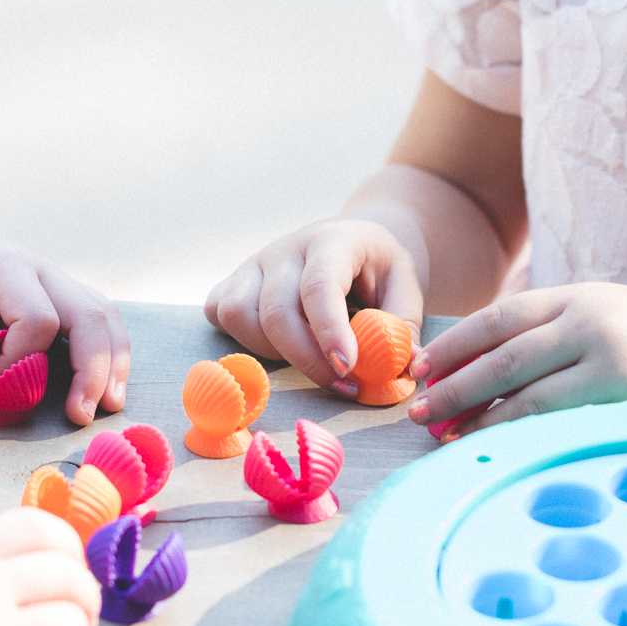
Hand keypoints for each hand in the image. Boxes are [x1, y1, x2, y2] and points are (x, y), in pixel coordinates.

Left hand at [0, 207, 129, 423]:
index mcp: (6, 265)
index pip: (38, 318)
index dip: (18, 362)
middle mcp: (40, 270)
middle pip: (90, 315)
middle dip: (92, 368)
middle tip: (80, 416)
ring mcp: (51, 283)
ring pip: (102, 316)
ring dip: (111, 362)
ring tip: (109, 406)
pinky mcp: (52, 297)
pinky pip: (92, 322)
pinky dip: (104, 354)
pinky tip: (101, 387)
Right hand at [204, 217, 422, 393]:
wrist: (355, 239)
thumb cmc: (380, 269)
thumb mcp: (406, 288)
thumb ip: (401, 327)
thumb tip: (399, 368)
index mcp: (332, 241)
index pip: (319, 286)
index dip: (329, 332)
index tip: (348, 369)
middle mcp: (286, 248)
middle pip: (276, 311)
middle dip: (306, 360)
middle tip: (343, 386)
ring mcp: (255, 263)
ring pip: (238, 314)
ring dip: (271, 352)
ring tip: (309, 359)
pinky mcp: (235, 280)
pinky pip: (220, 314)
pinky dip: (243, 341)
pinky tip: (280, 349)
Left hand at [405, 283, 626, 436]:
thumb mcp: (614, 315)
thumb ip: (562, 330)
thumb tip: (492, 367)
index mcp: (579, 296)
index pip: (500, 318)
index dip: (455, 346)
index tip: (421, 369)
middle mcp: (588, 321)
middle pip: (501, 356)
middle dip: (454, 385)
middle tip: (418, 411)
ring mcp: (607, 359)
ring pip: (524, 394)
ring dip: (480, 419)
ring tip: (448, 438)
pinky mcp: (625, 398)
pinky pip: (560, 423)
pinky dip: (522, 438)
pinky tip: (500, 452)